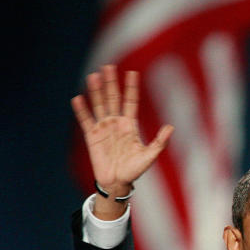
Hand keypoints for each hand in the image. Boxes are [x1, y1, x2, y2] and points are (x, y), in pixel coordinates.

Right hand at [71, 65, 173, 200]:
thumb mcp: (150, 156)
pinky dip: (82, 110)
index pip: (131, 101)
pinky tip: (78, 98)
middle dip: (111, 83)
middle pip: (113, 98)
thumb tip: (171, 127)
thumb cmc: (135, 170)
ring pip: (99, 105)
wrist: (118, 182)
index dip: (131, 87)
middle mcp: (116, 123)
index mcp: (130, 125)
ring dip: (96, 91)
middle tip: (108, 67)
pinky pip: (86, 120)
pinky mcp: (92, 136)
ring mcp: (104, 128)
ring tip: (93, 76)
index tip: (132, 72)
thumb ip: (160, 142)